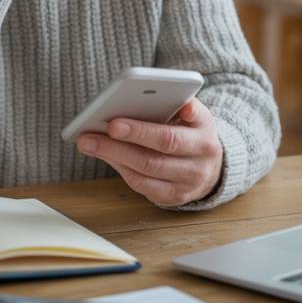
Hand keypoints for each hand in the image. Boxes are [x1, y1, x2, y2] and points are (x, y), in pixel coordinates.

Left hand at [77, 98, 222, 206]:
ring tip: (88, 142)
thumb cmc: (194, 131)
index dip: (141, 132)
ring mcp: (185, 187)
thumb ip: (186, 106)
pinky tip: (104, 154)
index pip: (169, 138)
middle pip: (151, 160)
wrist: (213, 165)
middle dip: (117, 146)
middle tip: (89, 134)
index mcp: (204, 140)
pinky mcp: (172, 198)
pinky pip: (141, 186)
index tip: (114, 123)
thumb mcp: (197, 115)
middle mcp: (197, 168)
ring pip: (143, 175)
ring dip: (112, 157)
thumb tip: (179, 103)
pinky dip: (120, 168)